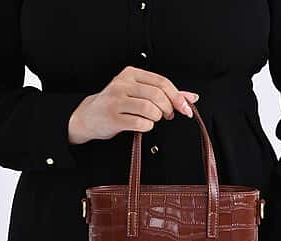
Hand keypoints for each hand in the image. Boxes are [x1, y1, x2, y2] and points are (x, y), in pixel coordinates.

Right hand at [68, 65, 199, 144]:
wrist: (89, 116)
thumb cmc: (116, 104)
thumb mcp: (138, 92)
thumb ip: (165, 93)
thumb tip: (191, 97)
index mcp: (131, 74)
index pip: (161, 82)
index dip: (177, 96)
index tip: (185, 108)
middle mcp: (122, 84)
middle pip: (157, 95)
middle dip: (168, 108)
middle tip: (167, 116)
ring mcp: (116, 101)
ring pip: (149, 109)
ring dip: (157, 118)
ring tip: (152, 119)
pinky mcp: (113, 118)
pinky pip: (140, 123)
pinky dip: (147, 126)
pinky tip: (143, 125)